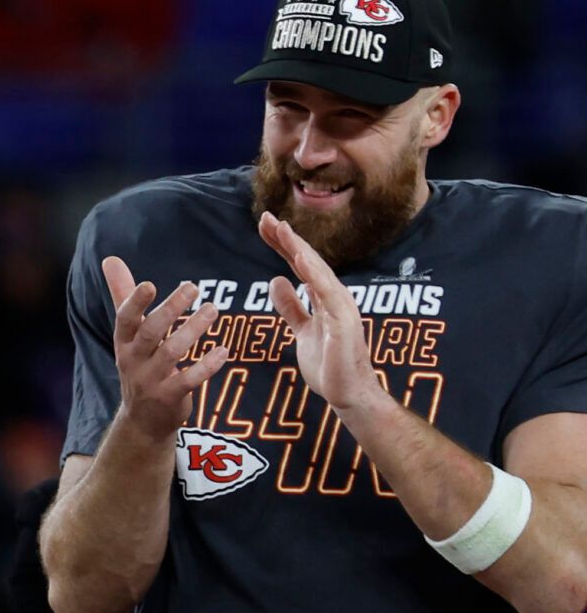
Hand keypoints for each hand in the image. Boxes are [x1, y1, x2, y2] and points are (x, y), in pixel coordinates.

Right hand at [106, 257, 228, 442]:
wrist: (142, 419)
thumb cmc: (139, 363)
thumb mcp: (127, 333)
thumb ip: (122, 294)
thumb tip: (110, 258)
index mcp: (123, 341)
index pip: (124, 319)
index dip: (135, 302)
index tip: (150, 284)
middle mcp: (132, 359)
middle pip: (150, 332)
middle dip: (170, 309)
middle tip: (192, 286)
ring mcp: (150, 381)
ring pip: (171, 353)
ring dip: (193, 330)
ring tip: (212, 309)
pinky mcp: (170, 398)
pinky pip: (189, 380)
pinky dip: (206, 365)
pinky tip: (223, 350)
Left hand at [258, 212, 384, 413]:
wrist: (348, 395)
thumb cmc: (329, 365)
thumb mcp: (302, 330)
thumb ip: (291, 307)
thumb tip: (276, 280)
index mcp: (323, 298)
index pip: (300, 265)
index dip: (283, 245)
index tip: (265, 226)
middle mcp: (334, 297)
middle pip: (308, 261)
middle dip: (287, 239)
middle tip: (266, 217)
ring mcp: (341, 308)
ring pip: (317, 272)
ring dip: (299, 249)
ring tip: (281, 229)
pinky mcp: (343, 322)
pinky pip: (326, 294)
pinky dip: (314, 274)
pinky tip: (300, 258)